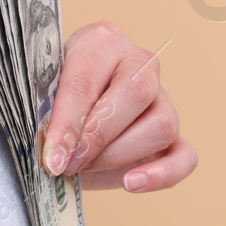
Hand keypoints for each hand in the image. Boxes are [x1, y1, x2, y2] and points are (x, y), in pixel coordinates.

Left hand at [41, 21, 196, 191]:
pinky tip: (131, 183)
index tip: (52, 157)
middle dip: (98, 136)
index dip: (69, 123)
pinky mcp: (174, 135)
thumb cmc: (52, 99)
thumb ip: (45, 113)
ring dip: (120, 155)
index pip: (88, 80)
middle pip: (137, 93)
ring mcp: (162, 99)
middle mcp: (139, 63)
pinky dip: (162, 174)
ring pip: (162, 125)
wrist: (67, 114)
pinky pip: (185, 156)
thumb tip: (51, 150)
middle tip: (68, 163)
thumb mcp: (40, 96)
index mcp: (101, 42)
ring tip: (85, 168)